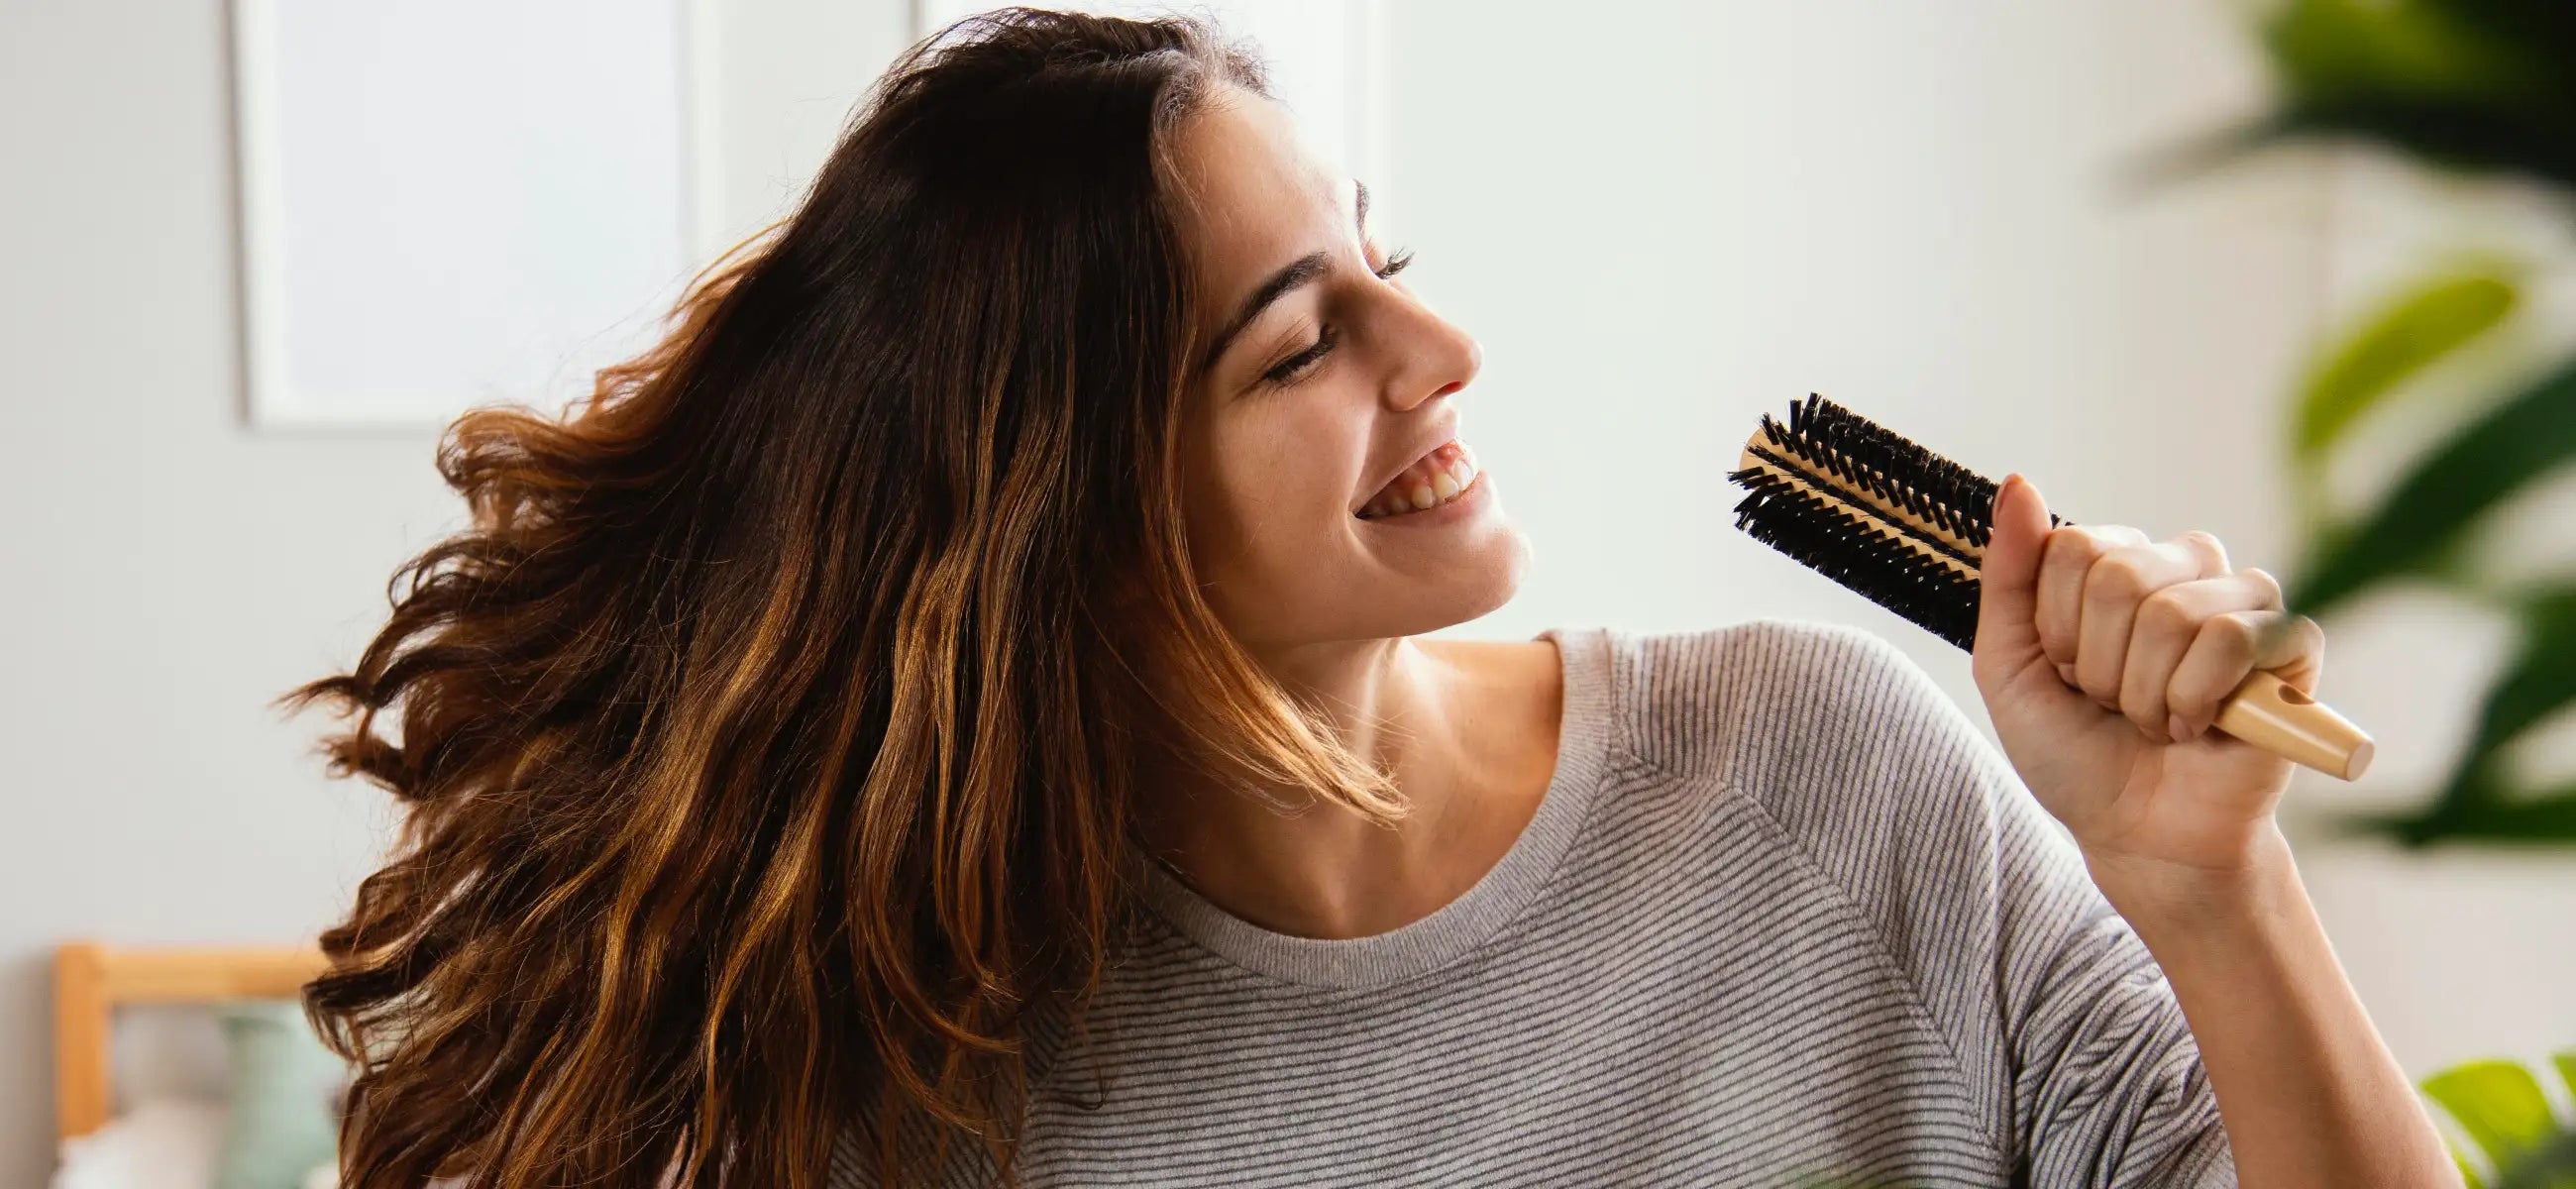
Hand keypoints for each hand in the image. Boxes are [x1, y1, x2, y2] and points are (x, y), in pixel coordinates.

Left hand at [1971, 474, 2324, 886]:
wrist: (2139, 835)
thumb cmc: (2074, 753)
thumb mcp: (2010, 666)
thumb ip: (2008, 576)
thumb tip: (2019, 483)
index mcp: (2118, 564)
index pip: (2072, 546)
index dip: (2056, 628)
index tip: (2065, 674)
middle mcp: (2185, 569)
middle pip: (2120, 575)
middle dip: (2099, 665)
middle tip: (2113, 705)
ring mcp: (2244, 602)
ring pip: (2174, 611)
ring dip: (2145, 693)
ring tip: (2156, 720)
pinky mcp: (2292, 646)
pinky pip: (2237, 637)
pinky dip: (2198, 697)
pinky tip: (2200, 726)